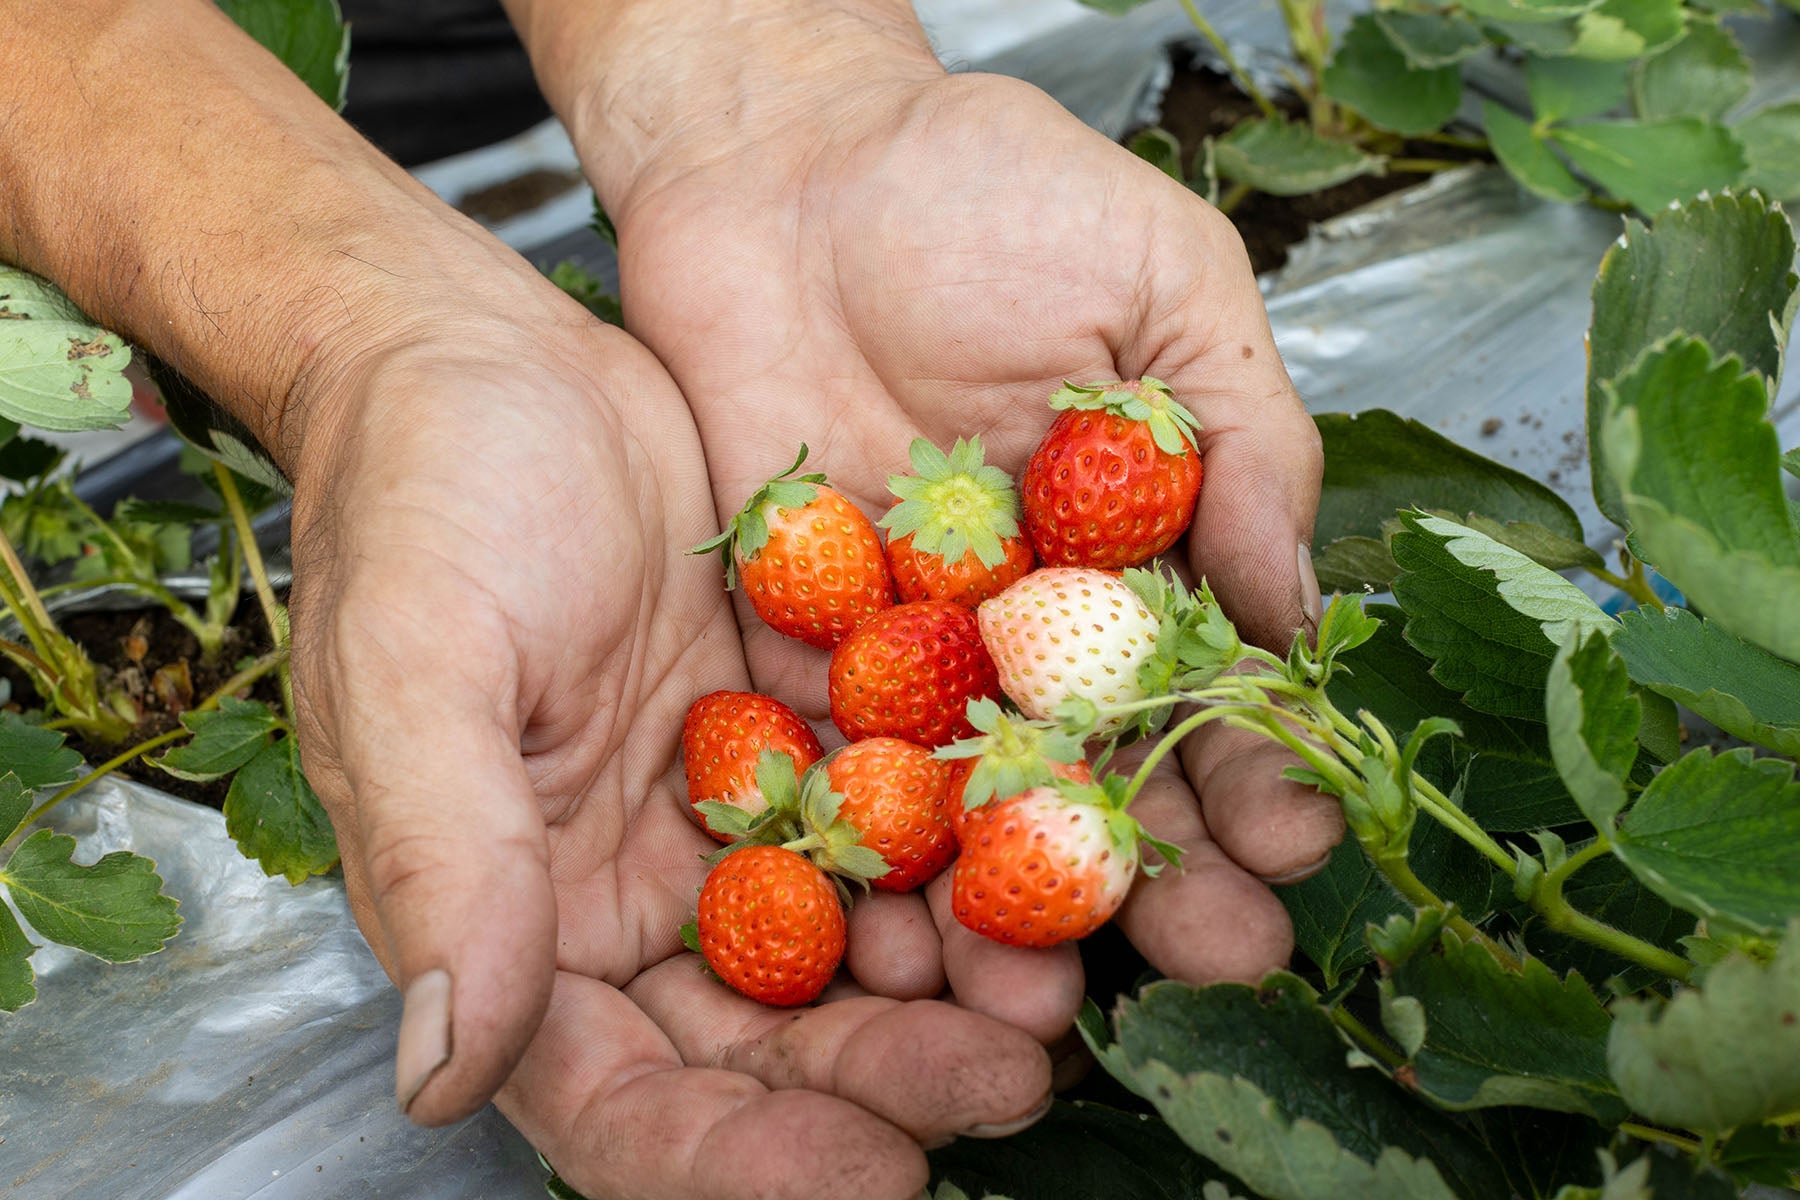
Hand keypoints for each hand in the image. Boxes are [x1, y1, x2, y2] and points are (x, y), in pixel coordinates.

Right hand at [284, 296, 1052, 1199]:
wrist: (493, 356)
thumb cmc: (419, 502)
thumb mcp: (414, 669)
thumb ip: (440, 862)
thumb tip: (441, 1071)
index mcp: (523, 920)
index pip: (626, 1100)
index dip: (745, 1162)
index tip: (876, 1179)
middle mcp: (636, 894)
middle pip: (770, 1044)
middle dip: (891, 1078)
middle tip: (1015, 1076)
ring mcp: (732, 815)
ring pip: (858, 946)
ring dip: (960, 982)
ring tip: (1063, 985)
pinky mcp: (805, 731)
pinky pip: (903, 814)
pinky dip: (974, 846)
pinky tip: (1056, 853)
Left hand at [579, 28, 1343, 1026]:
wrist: (790, 160)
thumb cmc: (993, 194)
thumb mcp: (1162, 286)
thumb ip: (1241, 441)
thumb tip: (1299, 612)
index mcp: (1131, 551)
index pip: (1206, 687)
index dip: (1253, 767)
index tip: (1292, 842)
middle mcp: (1025, 623)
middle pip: (1096, 774)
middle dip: (1157, 870)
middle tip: (1218, 956)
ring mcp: (906, 647)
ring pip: (967, 804)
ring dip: (1013, 906)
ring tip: (1056, 994)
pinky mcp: (787, 645)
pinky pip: (824, 761)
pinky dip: (861, 849)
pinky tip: (900, 932)